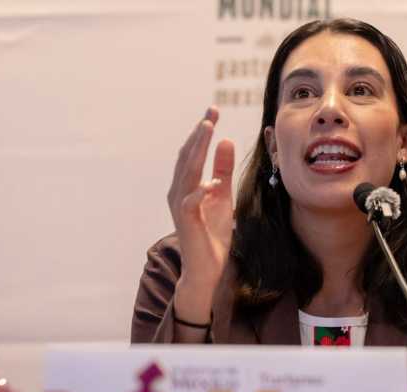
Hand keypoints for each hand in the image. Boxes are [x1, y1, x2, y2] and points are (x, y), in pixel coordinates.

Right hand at [167, 106, 234, 324]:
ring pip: (186, 173)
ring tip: (207, 131)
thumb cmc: (213, 232)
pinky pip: (190, 203)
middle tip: (210, 113)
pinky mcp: (186, 223)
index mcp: (187, 183)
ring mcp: (181, 206)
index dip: (202, 131)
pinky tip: (211, 183)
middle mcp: (179, 191)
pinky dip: (199, 192)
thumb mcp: (223, 196)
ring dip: (196, 151)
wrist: (207, 267)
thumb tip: (227, 141)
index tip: (214, 110)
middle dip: (199, 134)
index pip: (193, 152)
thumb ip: (223, 170)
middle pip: (187, 156)